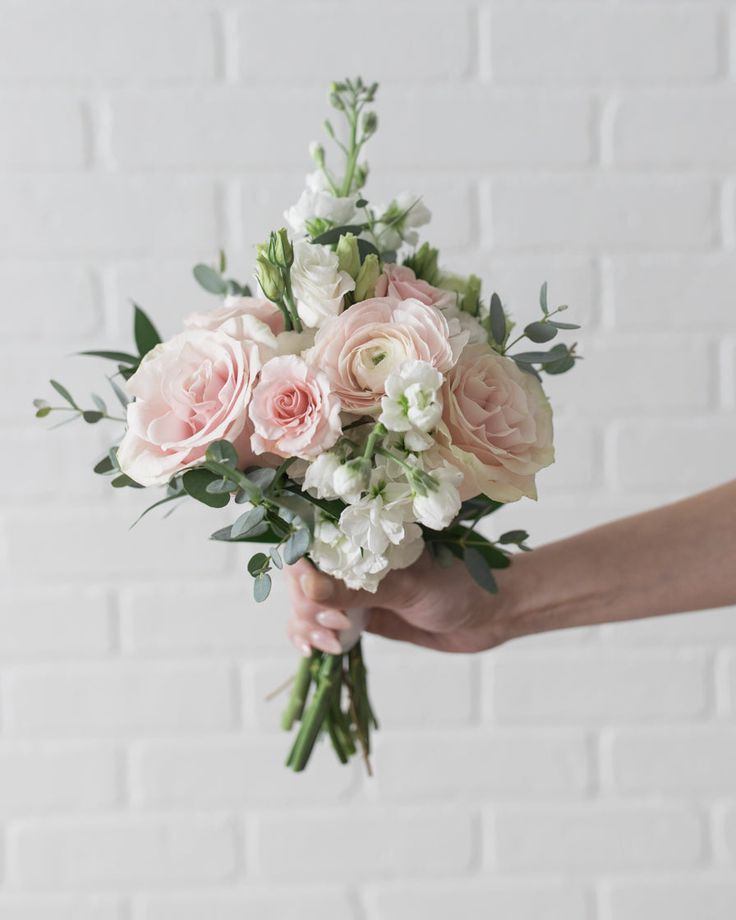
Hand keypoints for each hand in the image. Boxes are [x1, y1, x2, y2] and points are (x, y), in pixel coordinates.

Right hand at [285, 551, 508, 655]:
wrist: (491, 613)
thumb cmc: (459, 584)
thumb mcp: (408, 587)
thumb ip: (357, 589)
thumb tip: (308, 588)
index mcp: (364, 532)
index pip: (309, 544)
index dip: (303, 574)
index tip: (315, 600)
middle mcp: (353, 557)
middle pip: (303, 579)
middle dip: (307, 607)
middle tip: (336, 628)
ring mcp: (354, 587)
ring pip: (307, 604)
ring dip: (306, 626)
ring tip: (329, 644)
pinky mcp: (359, 615)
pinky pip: (321, 624)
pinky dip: (310, 637)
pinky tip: (313, 651)